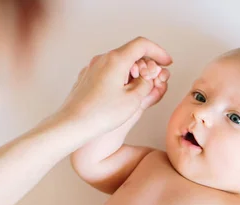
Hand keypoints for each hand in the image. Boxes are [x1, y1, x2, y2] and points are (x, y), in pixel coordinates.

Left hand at [56, 36, 171, 139]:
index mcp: (116, 60)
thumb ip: (145, 84)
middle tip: (154, 79)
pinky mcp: (87, 78)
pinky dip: (120, 77)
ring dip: (133, 72)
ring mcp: (92, 68)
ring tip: (138, 91)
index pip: (142, 45)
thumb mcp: (133, 100)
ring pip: (119, 63)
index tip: (166, 61)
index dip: (158, 52)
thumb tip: (146, 78)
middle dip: (146, 64)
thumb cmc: (100, 114)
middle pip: (130, 53)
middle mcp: (102, 59)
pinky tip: (122, 95)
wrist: (72, 124)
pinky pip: (108, 72)